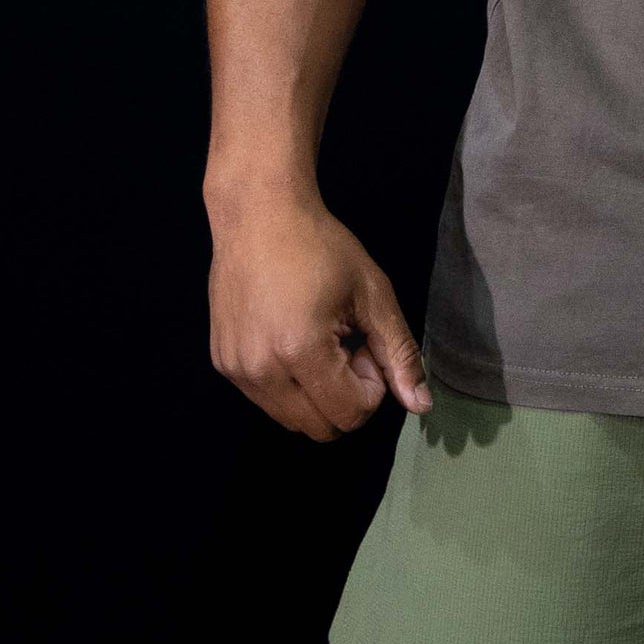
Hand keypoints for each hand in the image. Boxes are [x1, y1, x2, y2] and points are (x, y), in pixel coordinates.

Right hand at [207, 192, 432, 440]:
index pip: (350, 414)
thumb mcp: (372, 292)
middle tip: (344, 341)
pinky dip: (289, 384)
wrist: (258, 214)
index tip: (363, 339)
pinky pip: (266, 400)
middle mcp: (260, 372)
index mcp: (301, 352)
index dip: (371, 383)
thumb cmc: (321, 246)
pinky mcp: (222, 364)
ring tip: (318, 338)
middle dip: (344, 395)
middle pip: (321, 429)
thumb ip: (399, 353)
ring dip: (316, 393)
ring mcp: (235, 371)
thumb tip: (421, 406)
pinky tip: (291, 335)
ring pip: (292, 421)